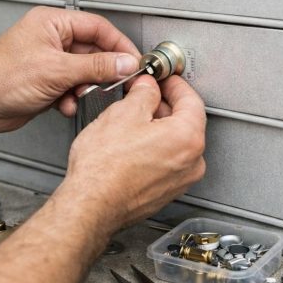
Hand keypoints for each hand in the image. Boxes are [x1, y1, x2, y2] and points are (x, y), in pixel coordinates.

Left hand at [0, 7, 139, 135]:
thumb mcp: (56, 70)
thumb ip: (95, 66)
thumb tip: (124, 62)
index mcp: (52, 23)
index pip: (98, 27)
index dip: (119, 44)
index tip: (134, 61)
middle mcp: (51, 38)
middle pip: (93, 51)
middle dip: (101, 71)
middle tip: (115, 82)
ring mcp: (48, 61)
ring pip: (84, 72)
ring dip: (85, 87)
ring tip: (79, 94)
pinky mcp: (46, 81)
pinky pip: (71, 87)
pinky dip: (72, 97)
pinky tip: (64, 104)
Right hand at [57, 75, 206, 230]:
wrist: (90, 205)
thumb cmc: (104, 168)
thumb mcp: (123, 113)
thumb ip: (143, 93)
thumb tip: (148, 87)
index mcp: (188, 138)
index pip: (191, 99)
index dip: (173, 84)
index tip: (163, 78)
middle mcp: (191, 162)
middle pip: (185, 122)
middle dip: (163, 105)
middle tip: (142, 95)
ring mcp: (179, 181)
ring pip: (174, 144)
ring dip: (157, 128)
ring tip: (130, 121)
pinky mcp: (164, 193)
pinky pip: (165, 162)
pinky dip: (152, 150)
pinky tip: (130, 146)